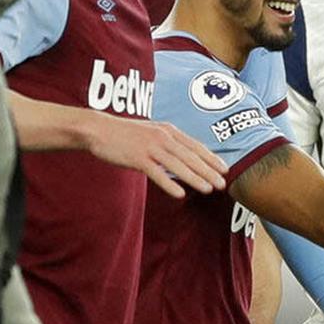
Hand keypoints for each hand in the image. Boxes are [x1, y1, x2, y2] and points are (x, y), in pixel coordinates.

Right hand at [83, 113, 226, 197]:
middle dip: (209, 171)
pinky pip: (157, 173)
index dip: (211, 158)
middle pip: (191, 156)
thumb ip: (169, 142)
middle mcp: (163, 137)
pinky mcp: (137, 158)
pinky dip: (169, 184)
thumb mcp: (152, 132)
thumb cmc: (126, 133)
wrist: (99, 129)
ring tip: (208, 190)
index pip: (196, 146)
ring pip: (178, 165)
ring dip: (195, 178)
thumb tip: (185, 154)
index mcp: (169, 130)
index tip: (225, 169)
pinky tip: (180, 194)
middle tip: (223, 184)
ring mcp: (150, 147)